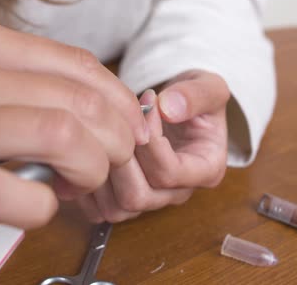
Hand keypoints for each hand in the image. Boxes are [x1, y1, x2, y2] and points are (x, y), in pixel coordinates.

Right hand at [0, 13, 147, 239]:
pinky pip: (1, 190)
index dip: (118, 103)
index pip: (77, 65)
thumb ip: (26, 88)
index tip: (128, 130)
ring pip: (53, 135)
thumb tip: (100, 113)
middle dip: (114, 142)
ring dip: (88, 170)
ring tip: (78, 184)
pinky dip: (38, 206)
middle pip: (75, 103)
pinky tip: (38, 206)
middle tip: (109, 164)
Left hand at [76, 70, 229, 221]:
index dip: (149, 140)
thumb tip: (168, 109)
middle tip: (117, 121)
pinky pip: (98, 210)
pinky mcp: (125, 201)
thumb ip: (196, 94)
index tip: (146, 105)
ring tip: (105, 133)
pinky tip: (92, 148)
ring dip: (102, 169)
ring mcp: (151, 200)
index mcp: (206, 170)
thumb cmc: (194, 98)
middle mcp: (178, 193)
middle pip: (139, 196)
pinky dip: (88, 183)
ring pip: (116, 207)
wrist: (177, 105)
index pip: (169, 173)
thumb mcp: (208, 86)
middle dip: (120, 157)